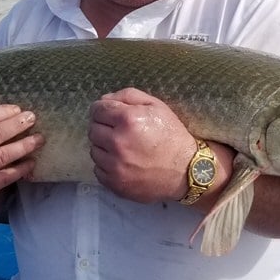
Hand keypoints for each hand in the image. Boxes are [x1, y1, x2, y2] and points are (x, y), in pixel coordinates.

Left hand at [88, 88, 196, 202]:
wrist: (186, 171)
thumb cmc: (171, 135)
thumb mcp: (156, 106)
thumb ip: (128, 96)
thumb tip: (104, 99)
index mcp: (127, 120)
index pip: (97, 109)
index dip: (103, 109)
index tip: (110, 114)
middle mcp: (117, 142)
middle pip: (93, 129)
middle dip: (103, 127)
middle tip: (119, 131)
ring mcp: (114, 166)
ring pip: (94, 150)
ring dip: (104, 147)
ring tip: (122, 147)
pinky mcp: (114, 183)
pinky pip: (98, 169)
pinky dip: (106, 165)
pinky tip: (122, 162)